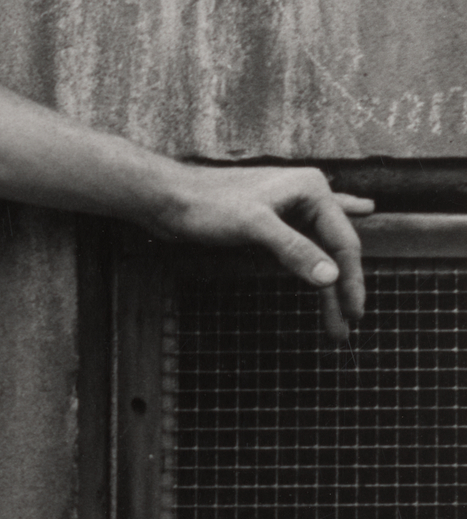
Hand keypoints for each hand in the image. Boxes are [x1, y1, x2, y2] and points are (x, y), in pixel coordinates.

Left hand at [156, 165, 373, 341]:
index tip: (353, 314)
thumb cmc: (206, 205)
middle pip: (333, 251)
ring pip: (317, 255)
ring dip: (326, 287)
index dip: (351, 280)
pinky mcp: (270, 224)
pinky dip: (317, 263)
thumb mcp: (253, 226)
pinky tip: (339, 255)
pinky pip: (304, 248)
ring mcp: (288, 210)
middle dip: (339, 290)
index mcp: (311, 190)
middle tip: (345, 327)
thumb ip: (294, 249)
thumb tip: (331, 277)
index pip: (343, 242)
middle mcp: (306, 197)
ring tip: (334, 324)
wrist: (166, 198)